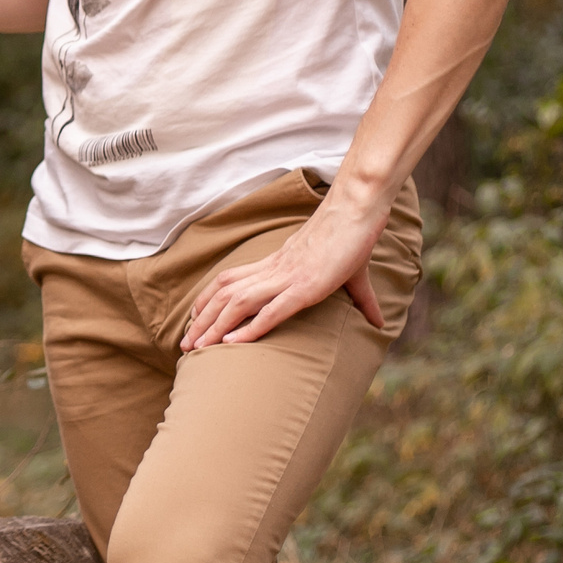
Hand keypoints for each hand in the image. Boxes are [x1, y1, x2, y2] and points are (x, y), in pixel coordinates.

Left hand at [180, 187, 388, 350]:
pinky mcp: (305, 288)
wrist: (357, 213)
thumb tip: (378, 323)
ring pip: (238, 305)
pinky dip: (250, 328)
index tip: (194, 319)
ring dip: (215, 328)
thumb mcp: (351, 276)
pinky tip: (232, 344)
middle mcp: (274, 271)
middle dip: (202, 321)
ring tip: (197, 350)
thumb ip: (361, 300)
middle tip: (184, 345)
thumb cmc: (352, 241)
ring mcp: (287, 279)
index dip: (207, 300)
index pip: (229, 281)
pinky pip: (271, 311)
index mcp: (276, 265)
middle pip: (224, 296)